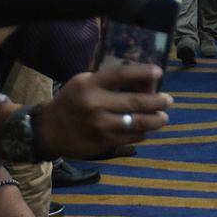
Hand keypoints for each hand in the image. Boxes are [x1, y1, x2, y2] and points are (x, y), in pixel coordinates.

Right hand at [37, 64, 173, 158]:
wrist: (48, 130)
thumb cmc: (71, 101)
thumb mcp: (83, 83)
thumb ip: (108, 81)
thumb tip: (142, 82)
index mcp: (90, 85)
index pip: (122, 74)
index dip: (144, 72)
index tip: (159, 72)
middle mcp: (95, 105)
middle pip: (136, 102)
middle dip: (158, 101)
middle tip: (169, 100)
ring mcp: (100, 126)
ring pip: (137, 123)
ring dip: (155, 120)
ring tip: (163, 117)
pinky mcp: (102, 143)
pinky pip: (130, 138)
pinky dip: (141, 133)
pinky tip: (145, 129)